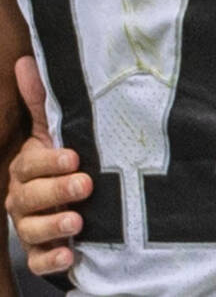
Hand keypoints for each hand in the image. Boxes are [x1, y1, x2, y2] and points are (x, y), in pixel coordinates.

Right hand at [6, 56, 91, 275]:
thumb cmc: (68, 155)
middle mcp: (24, 198)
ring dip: (54, 226)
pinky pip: (40, 260)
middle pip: (29, 199)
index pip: (30, 166)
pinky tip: (68, 255)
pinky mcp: (45, 251)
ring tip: (78, 221)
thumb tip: (25, 61)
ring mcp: (33, 226)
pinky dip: (52, 260)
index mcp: (27, 168)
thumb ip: (42, 99)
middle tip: (85, 184)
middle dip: (57, 191)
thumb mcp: (58, 126)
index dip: (50, 162)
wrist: (85, 195)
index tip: (75, 157)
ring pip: (32, 230)